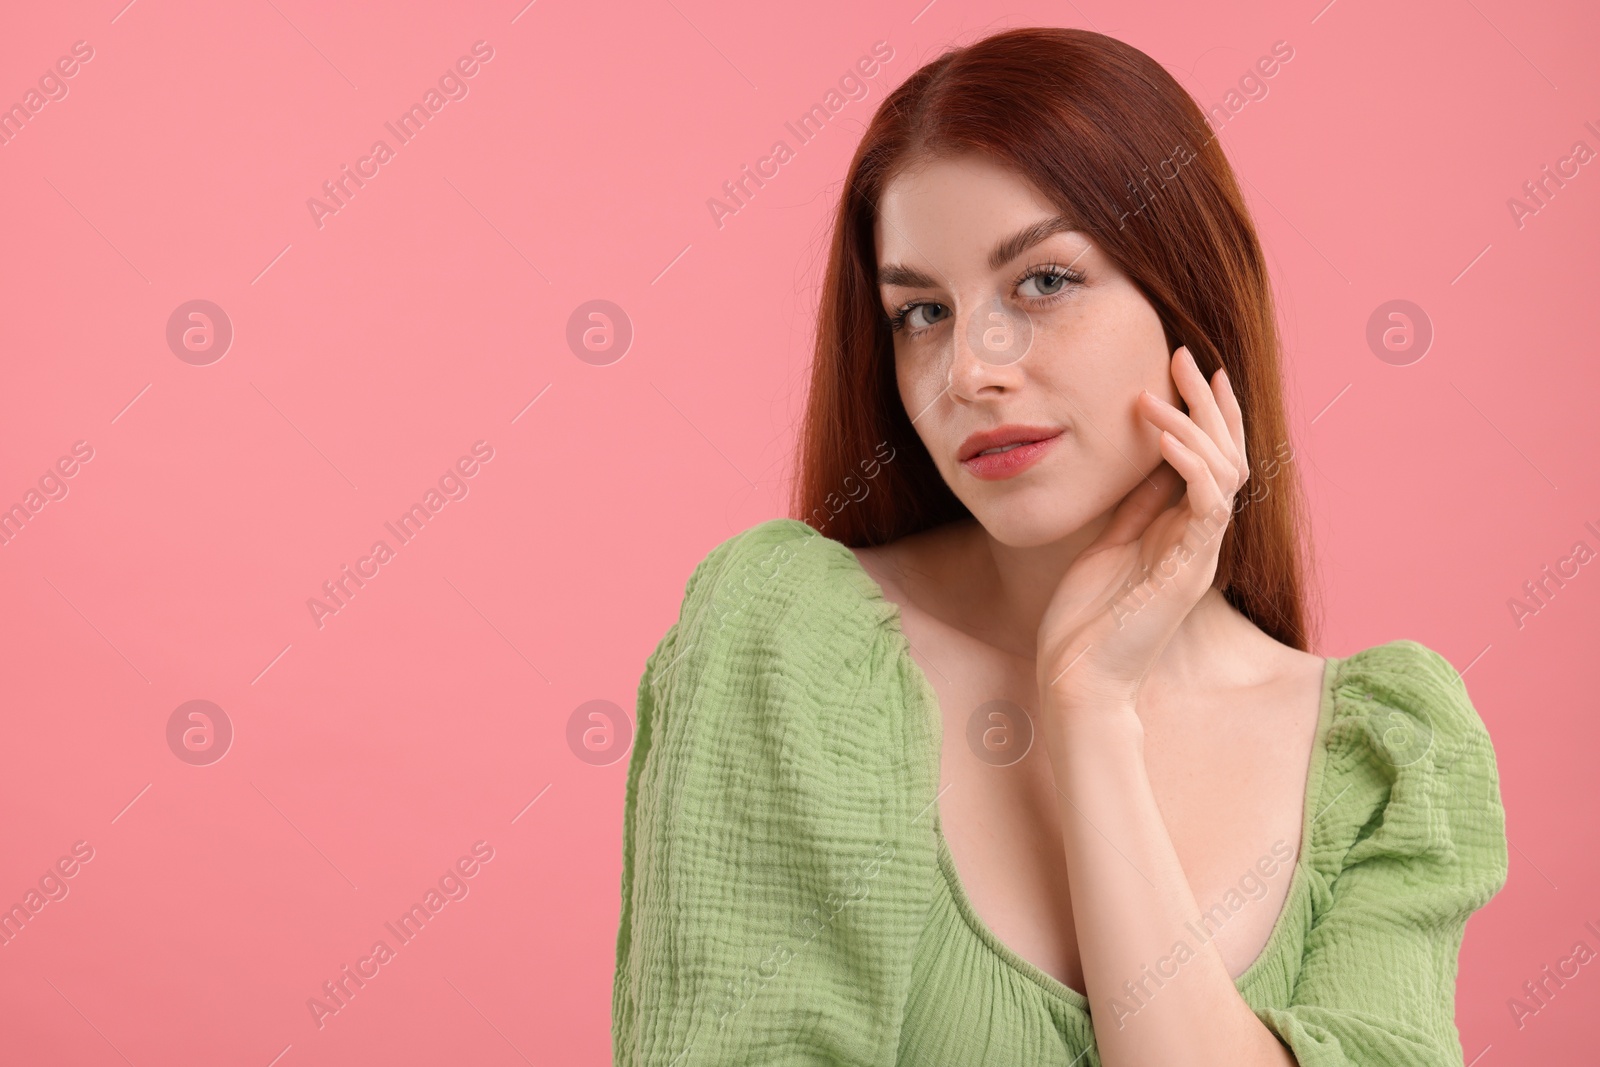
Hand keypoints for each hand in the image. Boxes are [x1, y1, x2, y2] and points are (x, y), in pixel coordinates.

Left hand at [1034, 345, 1248, 714]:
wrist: (1079, 678)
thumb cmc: (1086, 620)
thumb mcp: (1107, 544)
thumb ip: (1134, 508)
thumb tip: (1145, 462)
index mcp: (1182, 532)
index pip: (1211, 460)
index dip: (1207, 413)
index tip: (1189, 369)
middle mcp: (1200, 540)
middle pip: (1228, 456)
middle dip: (1209, 403)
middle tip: (1184, 357)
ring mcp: (1198, 555)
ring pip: (1223, 473)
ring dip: (1194, 425)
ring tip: (1160, 391)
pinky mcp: (1187, 571)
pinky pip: (1205, 505)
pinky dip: (1190, 465)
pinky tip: (1164, 436)